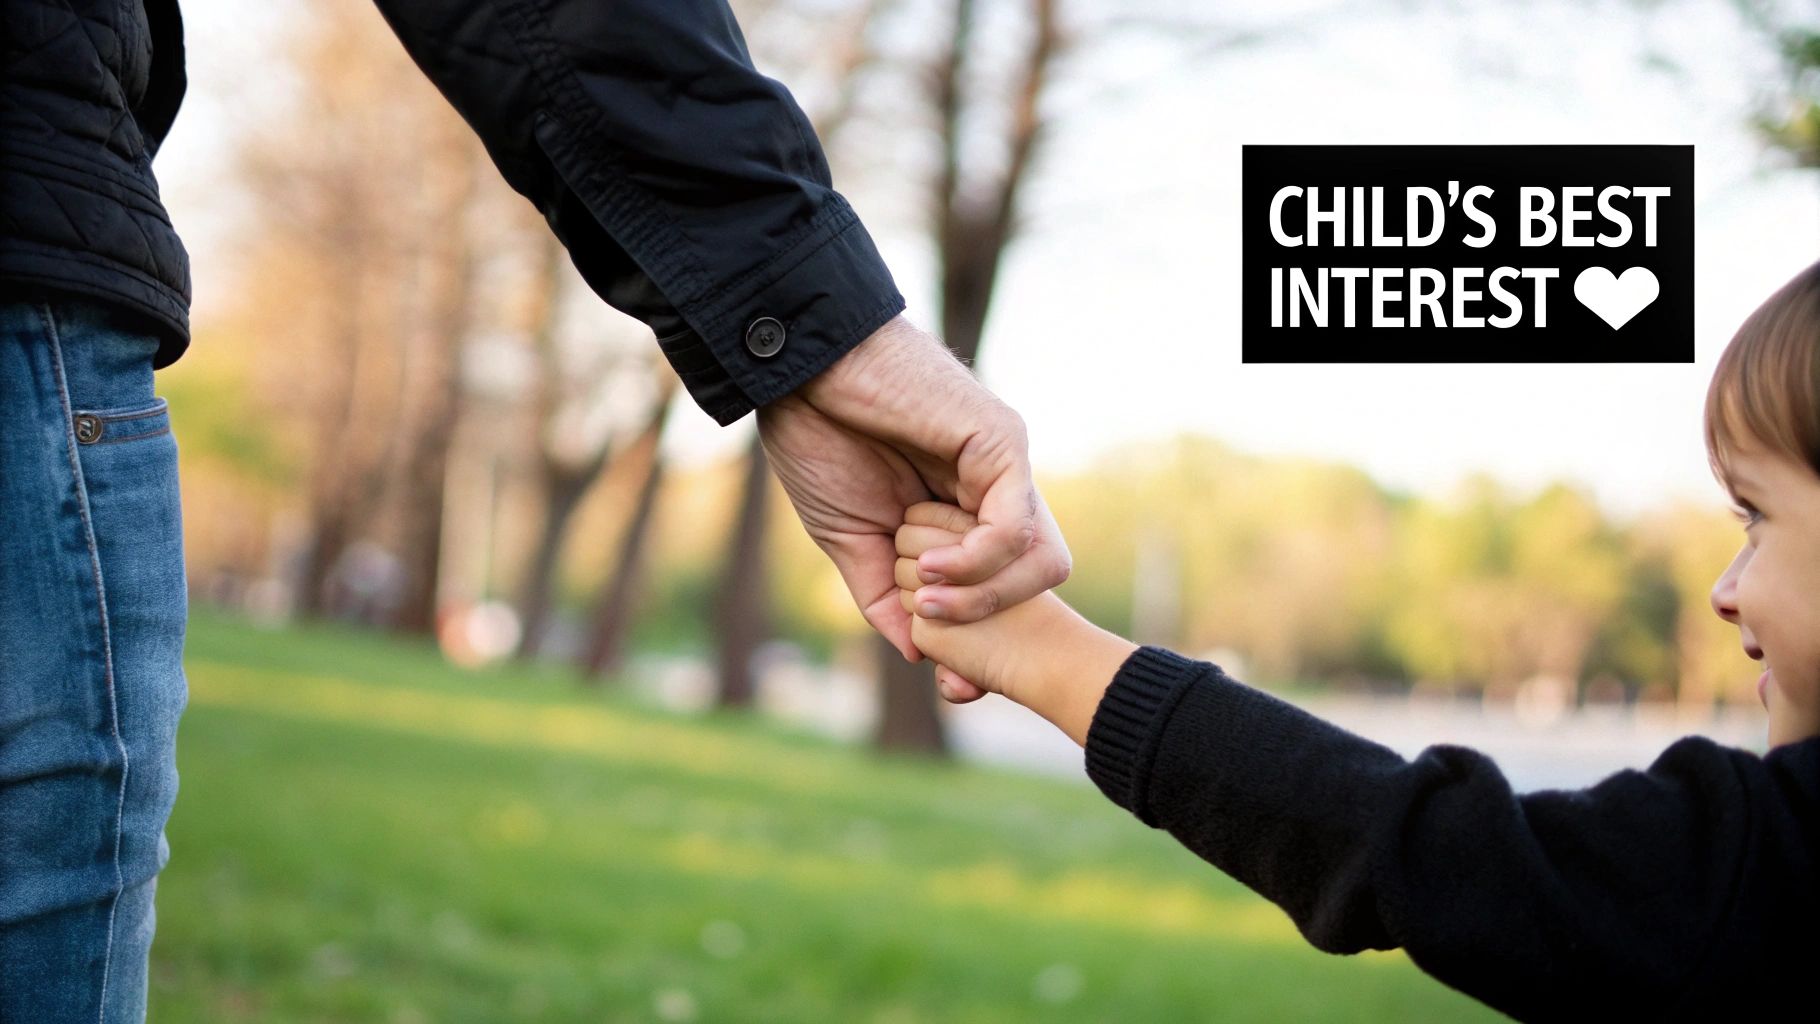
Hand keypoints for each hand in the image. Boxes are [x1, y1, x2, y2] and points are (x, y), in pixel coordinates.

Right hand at [756, 315, 1071, 695]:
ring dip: (986, 596)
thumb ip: (885, 595)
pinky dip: (977, 559)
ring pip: (1043, 559)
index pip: (1007, 586)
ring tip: (930, 599)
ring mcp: (1006, 465)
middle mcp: (997, 489)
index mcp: (964, 511)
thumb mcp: (850, 540)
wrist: (796, 373)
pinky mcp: (1001, 442)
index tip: (953, 684)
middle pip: (1041, 579)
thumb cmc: (816, 440)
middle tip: (939, 642)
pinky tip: (932, 563)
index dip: (987, 637)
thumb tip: (915, 654)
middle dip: (996, 624)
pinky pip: (1014, 525)